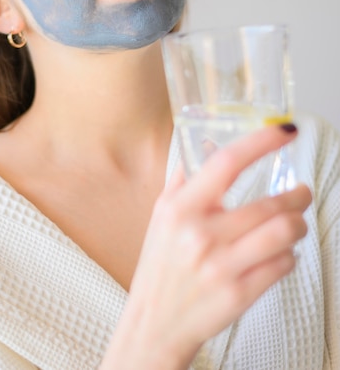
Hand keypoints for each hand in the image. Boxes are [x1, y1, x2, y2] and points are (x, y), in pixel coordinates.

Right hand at [104, 124, 311, 369]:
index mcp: (180, 208)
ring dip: (298, 224)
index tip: (285, 131)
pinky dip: (289, 255)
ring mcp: (221, 267)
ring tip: (296, 222)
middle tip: (302, 192)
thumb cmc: (159, 265)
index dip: (261, 142)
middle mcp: (200, 235)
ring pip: (283, 233)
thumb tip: (203, 142)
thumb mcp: (160, 215)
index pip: (226, 163)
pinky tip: (280, 253)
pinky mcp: (238, 295)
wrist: (154, 324)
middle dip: (297, 196)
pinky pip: (282, 265)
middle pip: (269, 204)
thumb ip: (182, 178)